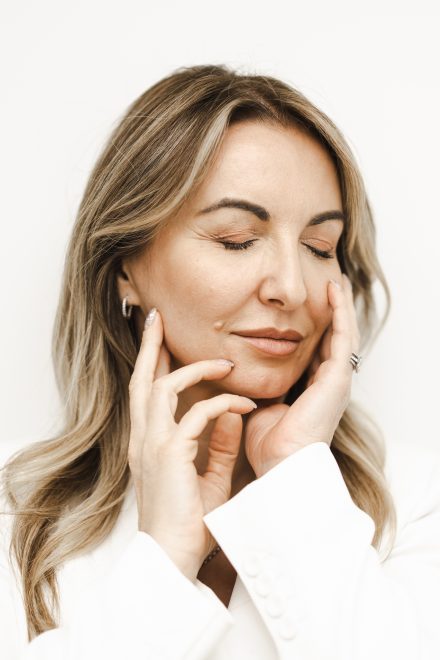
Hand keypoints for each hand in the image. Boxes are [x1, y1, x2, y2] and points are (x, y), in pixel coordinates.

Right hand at [127, 308, 255, 581]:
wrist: (173, 558)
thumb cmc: (188, 523)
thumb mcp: (207, 478)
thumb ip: (216, 445)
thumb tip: (230, 415)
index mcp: (149, 443)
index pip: (146, 393)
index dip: (151, 363)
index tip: (158, 339)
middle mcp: (144, 438)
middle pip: (142, 379)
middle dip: (149, 346)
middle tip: (158, 318)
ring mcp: (153, 444)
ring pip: (162, 387)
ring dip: (194, 369)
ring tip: (225, 361)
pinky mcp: (170, 453)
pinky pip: (197, 414)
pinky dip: (221, 403)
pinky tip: (244, 403)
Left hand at [243, 274, 359, 476]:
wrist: (281, 463)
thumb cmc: (269, 443)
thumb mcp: (261, 405)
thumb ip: (258, 386)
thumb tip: (239, 369)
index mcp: (314, 392)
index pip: (318, 353)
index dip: (315, 330)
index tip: (306, 309)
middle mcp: (330, 384)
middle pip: (333, 340)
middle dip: (331, 314)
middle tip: (325, 288)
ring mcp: (337, 380)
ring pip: (342, 334)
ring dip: (339, 307)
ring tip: (333, 283)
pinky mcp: (338, 377)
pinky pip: (343, 336)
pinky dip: (341, 312)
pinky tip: (335, 292)